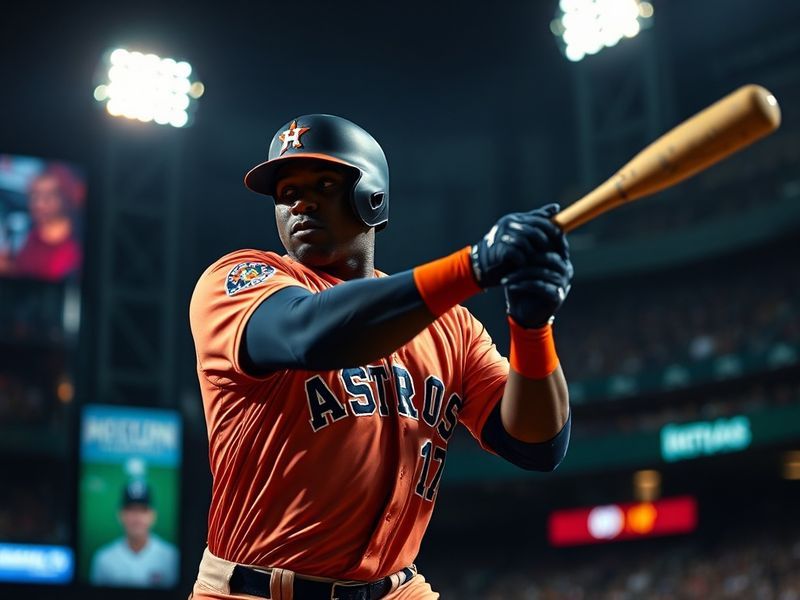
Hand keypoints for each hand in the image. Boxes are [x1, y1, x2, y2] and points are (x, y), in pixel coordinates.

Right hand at [471, 204, 567, 287]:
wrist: (481, 266)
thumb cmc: (505, 251)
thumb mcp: (522, 234)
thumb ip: (537, 222)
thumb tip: (556, 208)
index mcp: (516, 219)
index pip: (542, 221)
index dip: (555, 233)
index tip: (563, 247)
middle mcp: (509, 223)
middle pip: (537, 231)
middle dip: (548, 246)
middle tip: (556, 258)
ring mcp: (503, 235)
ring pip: (529, 241)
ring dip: (534, 254)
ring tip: (536, 263)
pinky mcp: (499, 248)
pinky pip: (519, 253)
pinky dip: (523, 261)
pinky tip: (523, 266)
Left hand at [502, 208, 572, 327]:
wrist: (523, 312)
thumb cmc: (522, 283)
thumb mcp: (523, 262)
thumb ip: (527, 244)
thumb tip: (521, 220)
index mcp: (560, 257)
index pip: (554, 241)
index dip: (536, 234)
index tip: (514, 228)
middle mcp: (566, 269)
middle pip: (547, 256)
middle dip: (525, 252)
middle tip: (506, 244)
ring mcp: (563, 283)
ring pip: (541, 272)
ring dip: (520, 272)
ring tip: (504, 273)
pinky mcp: (556, 297)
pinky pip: (540, 287)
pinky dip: (523, 284)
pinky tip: (509, 284)